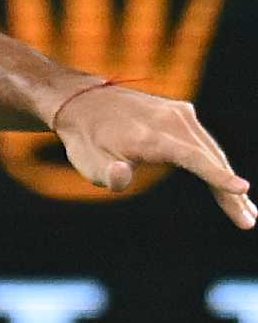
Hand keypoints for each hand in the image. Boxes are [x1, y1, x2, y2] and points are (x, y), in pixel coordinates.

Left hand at [53, 83, 254, 227]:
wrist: (80, 101)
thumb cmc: (85, 139)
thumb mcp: (87, 161)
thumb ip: (106, 174)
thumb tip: (120, 175)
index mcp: (150, 135)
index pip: (192, 157)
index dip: (217, 176)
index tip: (241, 189)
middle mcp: (169, 120)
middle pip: (209, 158)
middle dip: (230, 192)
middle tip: (247, 221)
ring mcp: (177, 113)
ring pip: (211, 151)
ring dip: (227, 178)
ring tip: (245, 211)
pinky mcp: (180, 112)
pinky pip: (204, 141)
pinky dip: (216, 162)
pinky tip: (227, 184)